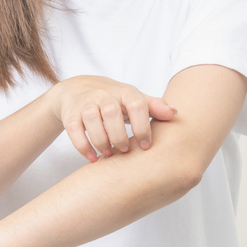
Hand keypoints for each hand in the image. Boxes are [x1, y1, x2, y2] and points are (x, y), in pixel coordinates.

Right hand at [47, 75, 176, 162]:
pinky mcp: (71, 114)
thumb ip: (154, 106)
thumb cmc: (114, 99)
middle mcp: (104, 95)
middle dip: (119, 135)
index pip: (137, 105)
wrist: (78, 88)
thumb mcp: (134, 99)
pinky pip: (74, 129)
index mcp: (125, 92)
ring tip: (108, 154)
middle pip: (111, 112)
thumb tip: (175, 113)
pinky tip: (92, 158)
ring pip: (91, 119)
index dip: (143, 126)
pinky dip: (82, 145)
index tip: (146, 146)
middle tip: (125, 151)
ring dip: (100, 140)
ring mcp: (86, 103)